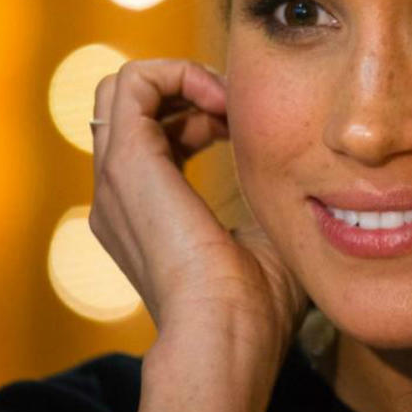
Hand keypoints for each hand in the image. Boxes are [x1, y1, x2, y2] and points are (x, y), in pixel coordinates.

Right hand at [90, 59, 308, 358]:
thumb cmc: (253, 309)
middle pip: (131, 107)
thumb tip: (296, 179)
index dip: (198, 116)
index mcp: (142, 216)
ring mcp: (115, 180)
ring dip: (183, 78)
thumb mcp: (263, 239)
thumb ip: (263, 203)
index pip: (152, 137)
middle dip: (186, 91)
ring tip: (228, 102)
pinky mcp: (126, 163)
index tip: (243, 127)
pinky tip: (224, 103)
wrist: (225, 337)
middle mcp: (118, 197)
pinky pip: (133, 81)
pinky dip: (180, 74)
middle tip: (235, 110)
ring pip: (124, 88)